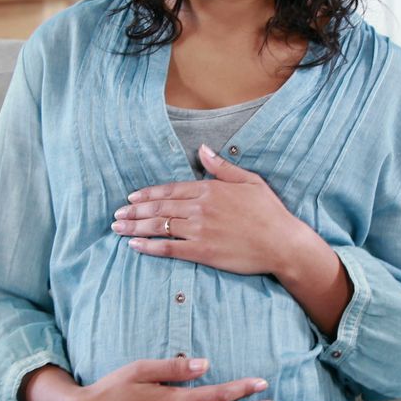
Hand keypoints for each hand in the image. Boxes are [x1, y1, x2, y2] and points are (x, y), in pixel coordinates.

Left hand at [112, 143, 308, 275]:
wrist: (283, 243)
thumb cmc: (269, 212)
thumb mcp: (249, 181)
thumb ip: (222, 166)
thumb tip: (202, 149)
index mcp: (210, 189)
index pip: (170, 190)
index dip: (148, 194)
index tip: (132, 197)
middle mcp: (200, 208)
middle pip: (159, 208)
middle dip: (134, 210)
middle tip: (117, 214)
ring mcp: (200, 230)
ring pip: (159, 226)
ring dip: (135, 226)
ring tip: (118, 227)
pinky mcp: (202, 251)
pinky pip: (169, 248)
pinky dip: (149, 246)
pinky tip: (134, 245)